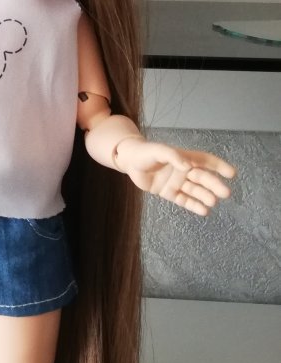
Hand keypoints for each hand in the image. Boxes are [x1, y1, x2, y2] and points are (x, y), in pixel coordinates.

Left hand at [114, 138, 235, 215]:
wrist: (130, 162)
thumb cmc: (146, 152)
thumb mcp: (159, 151)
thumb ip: (173, 156)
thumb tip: (188, 167)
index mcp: (185, 158)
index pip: (206, 162)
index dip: (219, 167)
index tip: (232, 174)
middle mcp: (184, 171)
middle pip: (203, 179)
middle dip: (214, 185)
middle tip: (225, 193)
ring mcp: (178, 183)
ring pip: (195, 191)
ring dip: (205, 196)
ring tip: (213, 202)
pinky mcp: (169, 193)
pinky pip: (184, 200)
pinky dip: (193, 206)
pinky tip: (204, 211)